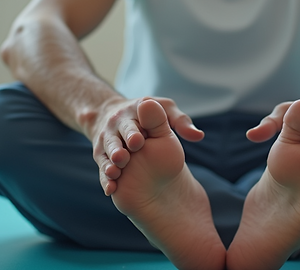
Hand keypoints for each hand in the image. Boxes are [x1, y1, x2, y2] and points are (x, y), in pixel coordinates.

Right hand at [88, 96, 203, 195]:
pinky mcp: (100, 156)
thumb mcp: (165, 110)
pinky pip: (101, 169)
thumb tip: (198, 136)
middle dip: (119, 147)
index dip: (134, 130)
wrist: (111, 116)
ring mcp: (107, 142)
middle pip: (116, 138)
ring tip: (114, 173)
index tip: (139, 141)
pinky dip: (105, 179)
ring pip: (106, 153)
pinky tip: (110, 189)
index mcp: (133, 113)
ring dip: (109, 163)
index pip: (133, 121)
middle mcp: (117, 126)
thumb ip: (181, 121)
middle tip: (124, 157)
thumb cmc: (147, 116)